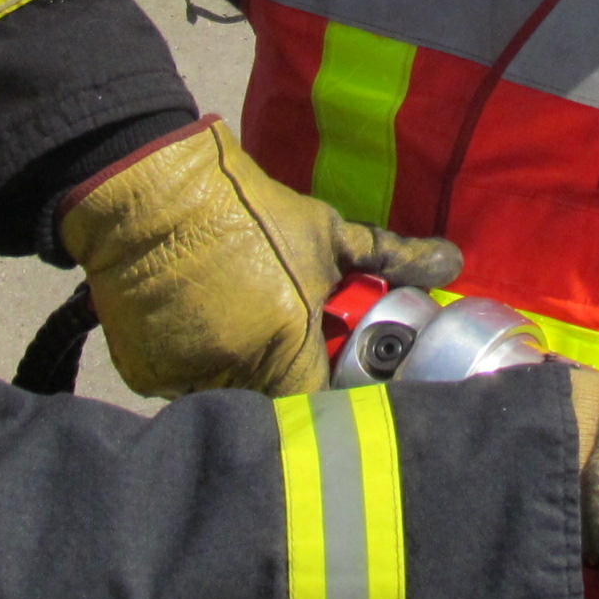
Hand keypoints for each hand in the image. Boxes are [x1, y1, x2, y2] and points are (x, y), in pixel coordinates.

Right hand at [57, 118, 460, 397]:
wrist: (153, 191)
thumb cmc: (247, 210)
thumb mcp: (324, 232)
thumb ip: (390, 257)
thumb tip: (454, 264)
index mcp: (283, 342)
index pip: (319, 407)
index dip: (332, 398)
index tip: (339, 382)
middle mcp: (232, 370)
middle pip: (272, 407)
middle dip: (285, 387)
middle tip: (289, 353)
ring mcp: (183, 375)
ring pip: (226, 401)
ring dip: (240, 381)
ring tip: (243, 335)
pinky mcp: (145, 373)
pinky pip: (184, 390)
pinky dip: (197, 372)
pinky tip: (204, 332)